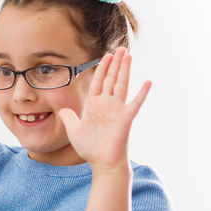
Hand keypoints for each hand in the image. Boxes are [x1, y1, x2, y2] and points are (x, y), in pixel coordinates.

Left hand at [56, 47, 150, 171]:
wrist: (101, 162)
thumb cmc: (89, 148)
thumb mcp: (73, 129)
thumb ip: (68, 117)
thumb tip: (63, 109)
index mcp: (96, 105)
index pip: (99, 82)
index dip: (102, 68)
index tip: (106, 55)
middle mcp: (107, 104)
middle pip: (112, 78)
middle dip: (115, 63)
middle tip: (120, 48)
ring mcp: (118, 110)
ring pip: (122, 84)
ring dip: (125, 69)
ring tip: (128, 55)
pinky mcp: (126, 118)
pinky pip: (136, 103)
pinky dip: (142, 93)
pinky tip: (148, 82)